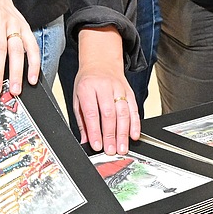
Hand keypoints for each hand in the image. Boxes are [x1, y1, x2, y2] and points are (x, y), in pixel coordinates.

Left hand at [71, 27, 140, 154]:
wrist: (101, 62)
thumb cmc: (87, 82)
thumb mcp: (77, 98)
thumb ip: (82, 121)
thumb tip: (85, 141)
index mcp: (87, 88)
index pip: (91, 112)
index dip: (95, 131)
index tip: (96, 145)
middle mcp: (104, 87)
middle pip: (109, 114)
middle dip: (110, 135)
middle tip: (111, 150)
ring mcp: (119, 88)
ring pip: (123, 112)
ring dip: (123, 133)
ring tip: (122, 147)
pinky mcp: (129, 91)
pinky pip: (134, 108)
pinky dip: (135, 123)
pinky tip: (134, 135)